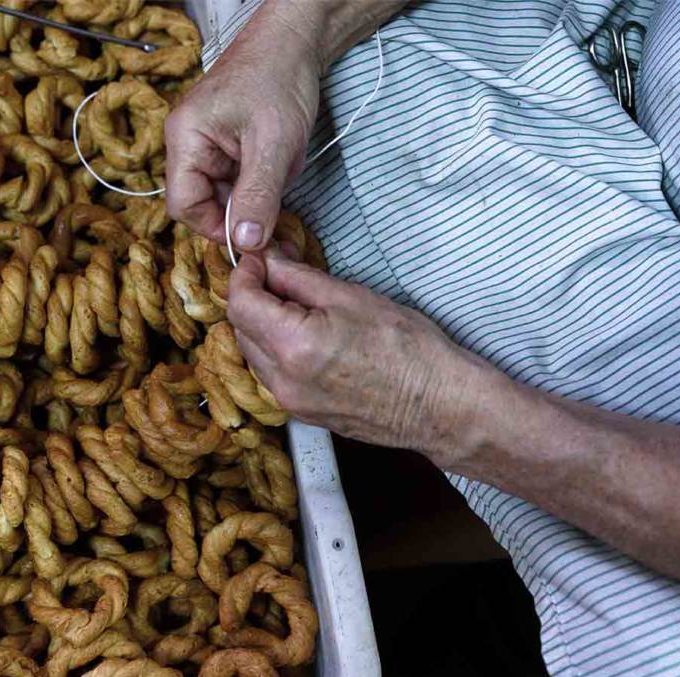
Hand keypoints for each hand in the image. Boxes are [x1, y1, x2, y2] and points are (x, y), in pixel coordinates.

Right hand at [165, 3, 323, 250]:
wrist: (293, 42)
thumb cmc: (279, 78)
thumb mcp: (273, 144)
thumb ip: (258, 195)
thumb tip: (246, 242)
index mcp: (184, 139)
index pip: (184, 205)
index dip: (216, 227)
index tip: (252, 235)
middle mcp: (186, 144)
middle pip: (201, 203)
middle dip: (239, 210)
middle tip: (274, 210)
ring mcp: (204, 145)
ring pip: (222, 195)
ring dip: (252, 197)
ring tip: (280, 175)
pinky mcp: (224, 147)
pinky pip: (235, 181)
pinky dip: (258, 185)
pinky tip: (278, 168)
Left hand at [227, 248, 491, 463]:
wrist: (440, 405)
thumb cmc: (409, 348)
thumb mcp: (351, 296)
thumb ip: (298, 277)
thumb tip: (268, 260)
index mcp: (294, 346)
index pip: (240, 304)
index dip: (245, 275)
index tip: (259, 260)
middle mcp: (283, 380)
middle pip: (241, 329)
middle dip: (254, 298)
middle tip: (279, 275)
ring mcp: (290, 402)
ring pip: (254, 353)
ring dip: (263, 326)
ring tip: (298, 307)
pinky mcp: (301, 414)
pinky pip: (272, 375)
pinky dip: (277, 351)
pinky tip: (306, 337)